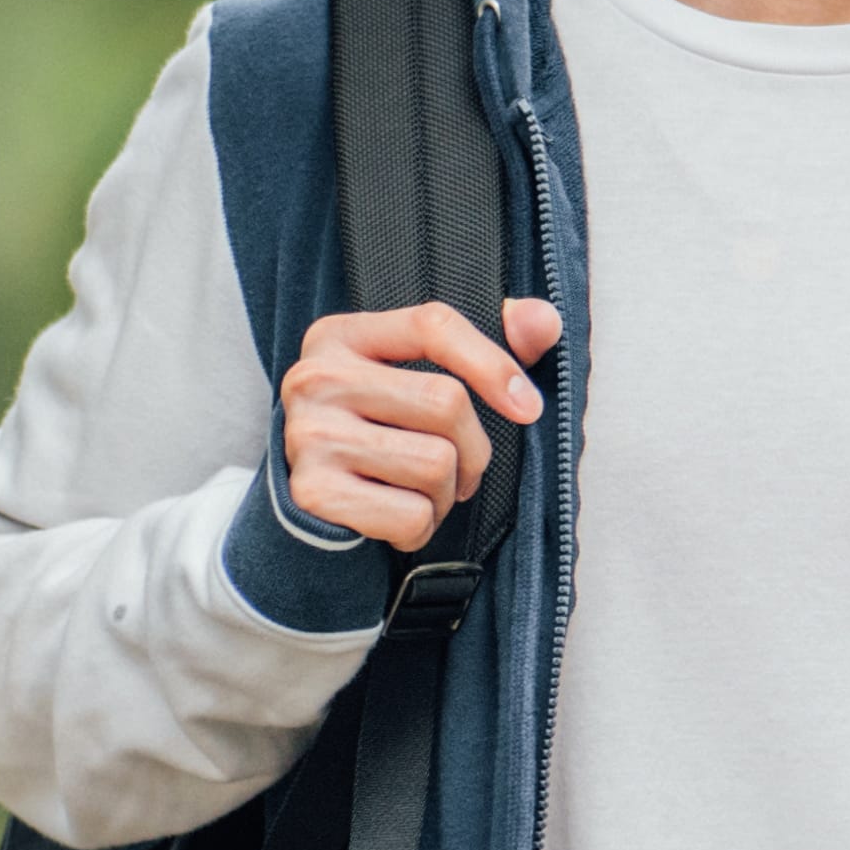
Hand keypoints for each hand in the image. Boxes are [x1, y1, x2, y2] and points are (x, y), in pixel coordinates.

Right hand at [279, 297, 557, 553]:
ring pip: (435, 464)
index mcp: (341, 336)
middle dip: (473, 451)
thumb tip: (542, 320)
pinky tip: (394, 519)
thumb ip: (486, 347)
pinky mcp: (313, 493)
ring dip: (445, 495)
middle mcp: (316, 378)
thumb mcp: (417, 381)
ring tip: (418, 494)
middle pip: (445, 402)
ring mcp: (309, 434)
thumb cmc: (376, 437)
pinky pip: (411, 515)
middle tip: (457, 471)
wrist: (306, 513)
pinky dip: (419, 529)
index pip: (434, 325)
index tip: (528, 407)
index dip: (493, 364)